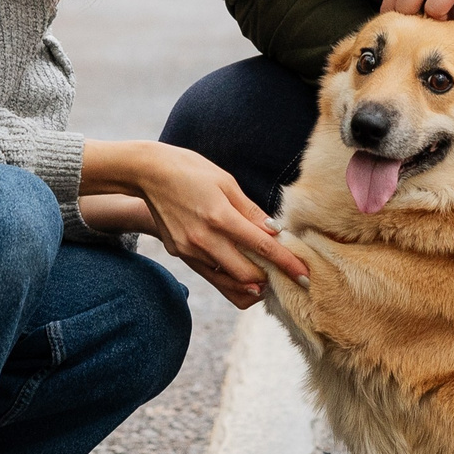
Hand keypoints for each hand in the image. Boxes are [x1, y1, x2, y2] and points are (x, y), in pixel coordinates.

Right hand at [81, 141, 310, 307]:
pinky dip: (231, 279)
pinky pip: (212, 276)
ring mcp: (190, 251)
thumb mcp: (226, 182)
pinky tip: (242, 271)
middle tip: (285, 274)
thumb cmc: (190, 170)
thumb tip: (273, 232)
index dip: (287, 264)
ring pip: (229, 282)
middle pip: (247, 275)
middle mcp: (204, 240)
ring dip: (251, 283)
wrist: (147, 173)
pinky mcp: (181, 255)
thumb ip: (250, 211)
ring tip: (266, 277)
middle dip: (270, 278)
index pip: (262, 248)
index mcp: (220, 217)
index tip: (305, 275)